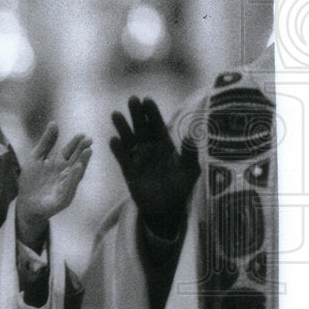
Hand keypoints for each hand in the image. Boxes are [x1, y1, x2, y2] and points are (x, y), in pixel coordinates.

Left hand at [15, 122, 92, 251]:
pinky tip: (76, 170)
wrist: (26, 204)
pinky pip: (68, 189)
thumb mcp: (36, 157)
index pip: (69, 151)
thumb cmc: (32, 181)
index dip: (75, 143)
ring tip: (87, 153)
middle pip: (75, 161)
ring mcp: (65, 187)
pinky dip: (72, 180)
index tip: (82, 135)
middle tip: (89, 141)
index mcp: (59, 164)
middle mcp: (65, 174)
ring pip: (76, 175)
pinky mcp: (62, 200)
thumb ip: (46, 142)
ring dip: (81, 164)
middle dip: (82, 151)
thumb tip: (54, 122)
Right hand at [109, 96, 199, 237]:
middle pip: (142, 127)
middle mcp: (150, 148)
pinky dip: (117, 149)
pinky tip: (113, 140)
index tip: (147, 99)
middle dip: (137, 114)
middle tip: (132, 99)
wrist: (166, 209)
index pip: (158, 125)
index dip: (152, 113)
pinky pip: (122, 157)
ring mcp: (138, 158)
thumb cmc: (181, 187)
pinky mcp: (128, 170)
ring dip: (122, 127)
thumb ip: (190, 151)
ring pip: (129, 139)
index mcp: (165, 145)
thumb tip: (194, 133)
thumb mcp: (190, 169)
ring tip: (116, 114)